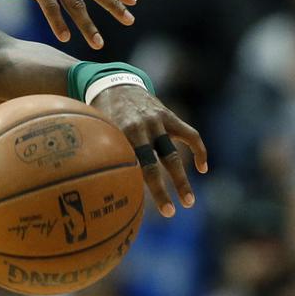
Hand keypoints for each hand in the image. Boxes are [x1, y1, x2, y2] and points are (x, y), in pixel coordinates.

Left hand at [90, 85, 208, 216]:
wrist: (114, 82)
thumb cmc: (100, 113)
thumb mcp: (94, 129)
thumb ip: (97, 152)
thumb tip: (92, 186)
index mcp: (117, 132)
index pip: (129, 164)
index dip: (136, 185)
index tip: (138, 207)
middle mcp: (139, 127)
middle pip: (153, 163)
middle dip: (162, 189)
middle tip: (169, 213)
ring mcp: (156, 121)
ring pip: (173, 154)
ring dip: (182, 179)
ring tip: (189, 202)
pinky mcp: (169, 116)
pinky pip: (189, 135)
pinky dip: (199, 151)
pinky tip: (203, 168)